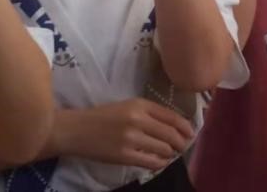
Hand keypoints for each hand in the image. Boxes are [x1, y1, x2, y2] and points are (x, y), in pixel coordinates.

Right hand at [77, 99, 193, 170]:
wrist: (76, 130)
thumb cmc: (102, 116)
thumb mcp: (127, 106)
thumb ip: (149, 113)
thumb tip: (174, 125)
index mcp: (140, 104)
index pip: (171, 116)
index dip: (185, 126)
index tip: (191, 132)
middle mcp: (138, 119)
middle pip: (171, 133)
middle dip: (181, 142)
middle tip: (182, 146)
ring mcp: (132, 138)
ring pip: (164, 148)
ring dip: (170, 153)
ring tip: (169, 154)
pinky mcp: (124, 155)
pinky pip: (151, 162)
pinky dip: (160, 163)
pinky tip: (160, 162)